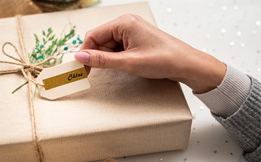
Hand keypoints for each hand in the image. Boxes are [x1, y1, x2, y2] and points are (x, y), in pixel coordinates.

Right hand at [75, 14, 225, 93]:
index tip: (81, 69)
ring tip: (119, 69)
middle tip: (94, 73)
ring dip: (107, 58)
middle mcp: (126, 23)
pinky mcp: (135, 38)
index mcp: (123, 23)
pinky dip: (115, 58)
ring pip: (107, 45)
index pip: (93, 36)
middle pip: (99, 40)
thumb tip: (80, 57)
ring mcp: (131, 30)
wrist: (186, 64)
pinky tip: (123, 65)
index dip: (85, 53)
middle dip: (96, 56)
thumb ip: (101, 60)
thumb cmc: (163, 59)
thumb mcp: (128, 62)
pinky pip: (117, 47)